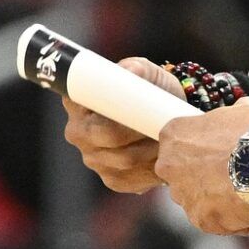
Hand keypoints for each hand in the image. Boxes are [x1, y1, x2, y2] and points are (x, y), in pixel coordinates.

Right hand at [62, 57, 169, 192]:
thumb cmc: (151, 90)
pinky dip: (153, 168)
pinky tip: (165, 156)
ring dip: (151, 150)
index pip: (89, 106)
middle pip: (108, 136)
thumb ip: (138, 69)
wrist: (165, 117)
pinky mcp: (112, 179)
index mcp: (77, 101)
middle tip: (164, 124)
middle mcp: (78, 132)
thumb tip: (130, 71)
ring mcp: (93, 159)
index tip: (140, 106)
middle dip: (139, 131)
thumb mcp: (146, 73)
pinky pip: (133, 178)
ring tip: (171, 137)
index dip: (114, 108)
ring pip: (124, 159)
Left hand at [156, 97, 248, 235]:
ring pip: (196, 198)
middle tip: (230, 170)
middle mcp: (170, 167)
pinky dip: (230, 215)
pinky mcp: (202, 220)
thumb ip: (228, 116)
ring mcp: (184, 196)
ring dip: (215, 195)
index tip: (216, 149)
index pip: (177, 143)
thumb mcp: (241, 108)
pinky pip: (213, 218)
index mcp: (174, 136)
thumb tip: (237, 115)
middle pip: (181, 173)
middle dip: (202, 174)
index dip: (199, 146)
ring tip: (243, 188)